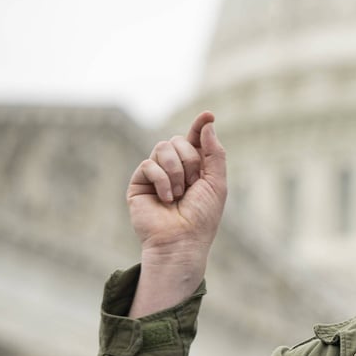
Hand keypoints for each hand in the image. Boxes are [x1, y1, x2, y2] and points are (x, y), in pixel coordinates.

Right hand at [126, 111, 226, 316]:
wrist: (182, 241)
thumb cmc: (202, 217)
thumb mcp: (217, 183)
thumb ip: (214, 152)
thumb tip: (207, 123)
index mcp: (195, 168)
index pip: (195, 139)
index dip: (200, 125)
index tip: (208, 114)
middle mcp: (174, 168)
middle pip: (178, 140)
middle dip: (190, 160)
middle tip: (194, 184)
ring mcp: (155, 174)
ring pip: (162, 147)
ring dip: (176, 170)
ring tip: (180, 194)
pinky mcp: (139, 182)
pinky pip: (149, 164)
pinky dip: (162, 180)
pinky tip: (167, 198)